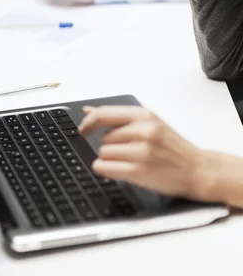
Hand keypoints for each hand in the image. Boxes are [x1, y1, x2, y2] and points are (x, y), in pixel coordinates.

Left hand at [78, 106, 211, 199]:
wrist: (199, 170)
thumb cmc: (173, 147)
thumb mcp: (150, 124)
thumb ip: (119, 118)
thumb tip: (88, 111)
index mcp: (144, 116)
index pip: (104, 114)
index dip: (88, 123)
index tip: (82, 130)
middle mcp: (143, 131)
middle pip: (103, 138)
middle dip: (112, 146)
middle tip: (132, 152)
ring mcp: (141, 151)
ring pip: (103, 153)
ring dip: (112, 159)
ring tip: (133, 161)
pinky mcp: (139, 170)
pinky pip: (104, 167)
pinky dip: (106, 170)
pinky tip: (121, 170)